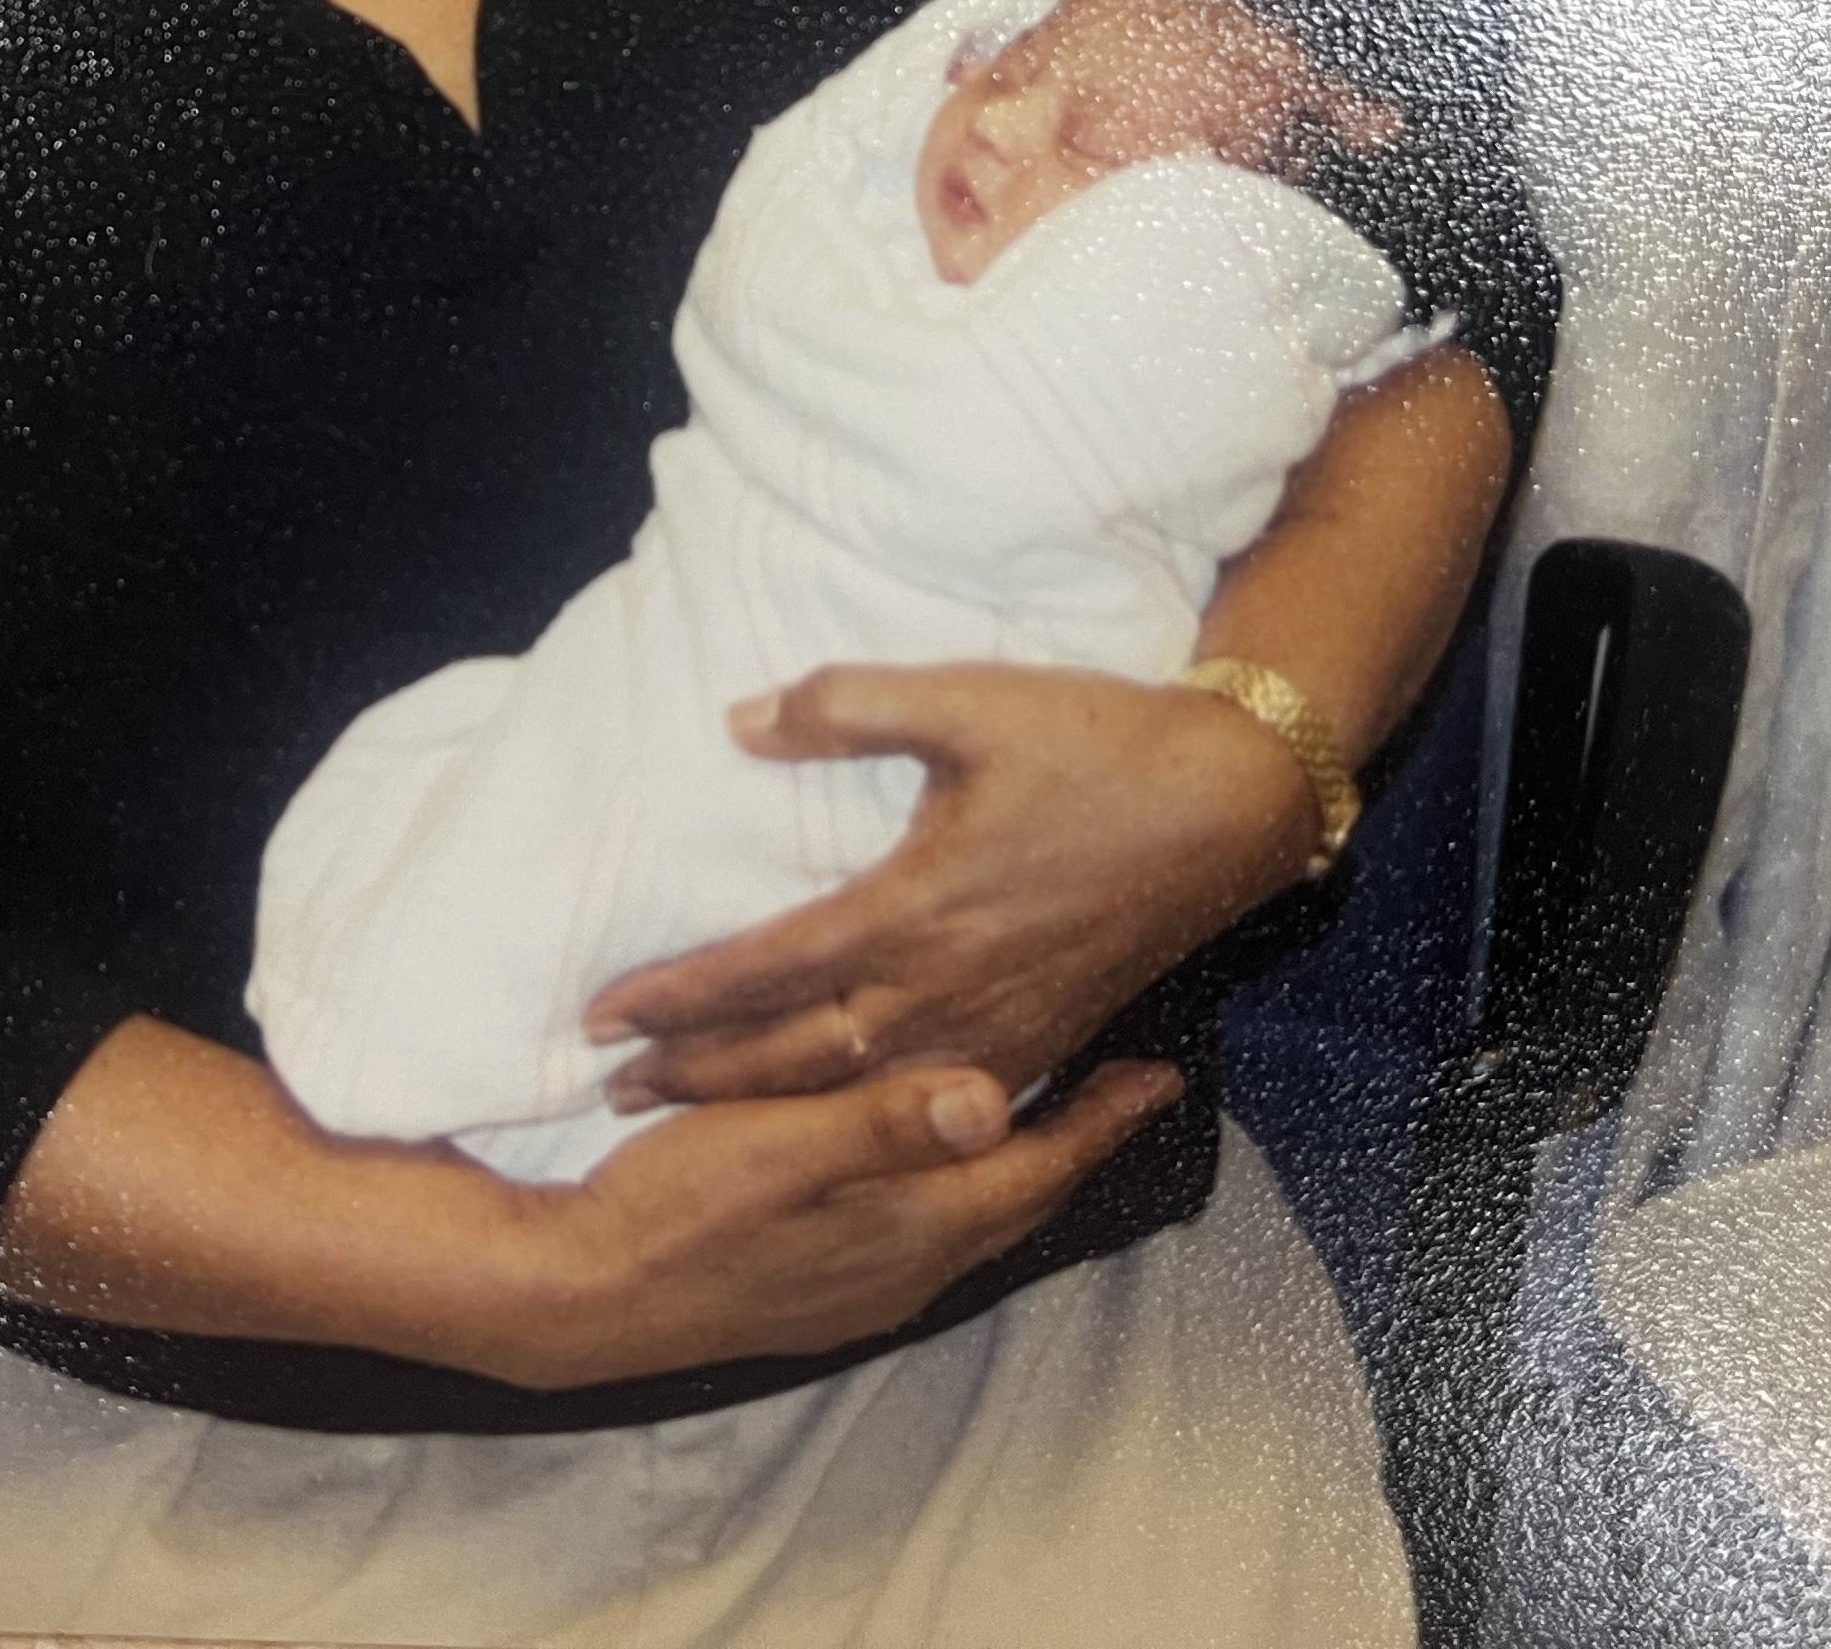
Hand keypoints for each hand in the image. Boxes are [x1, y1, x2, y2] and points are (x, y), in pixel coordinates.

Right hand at [468, 1058, 1185, 1388]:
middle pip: (1021, 1194)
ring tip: (1047, 1105)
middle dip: (1078, 1137)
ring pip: (975, 1214)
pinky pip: (929, 1230)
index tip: (1165, 1071)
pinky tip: (937, 1156)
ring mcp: (868, 1285)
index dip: (1104, 1117)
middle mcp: (909, 1264)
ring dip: (1019, 1161)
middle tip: (1124, 1079)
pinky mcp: (829, 1288)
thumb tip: (994, 1096)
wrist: (590, 1296)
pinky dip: (960, 1183)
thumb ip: (886, 1123)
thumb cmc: (678, 1208)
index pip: (1039, 1164)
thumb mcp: (778, 1147)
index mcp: (911, 1222)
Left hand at [582, 663, 1318, 1108]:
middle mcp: (946, 990)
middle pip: (793, 1056)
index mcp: (914, 911)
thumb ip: (848, 707)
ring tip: (685, 1113)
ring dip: (763, 1106)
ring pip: (854, 1094)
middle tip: (610, 1089)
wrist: (1228, 806)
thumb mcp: (969, 701)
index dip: (678, 997)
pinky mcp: (1040, 1038)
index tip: (603, 1013)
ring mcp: (996, 1029)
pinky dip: (859, 1120)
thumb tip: (741, 720)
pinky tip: (825, 1129)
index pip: (766, 972)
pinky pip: (929, 1102)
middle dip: (696, 1075)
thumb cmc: (1096, 744)